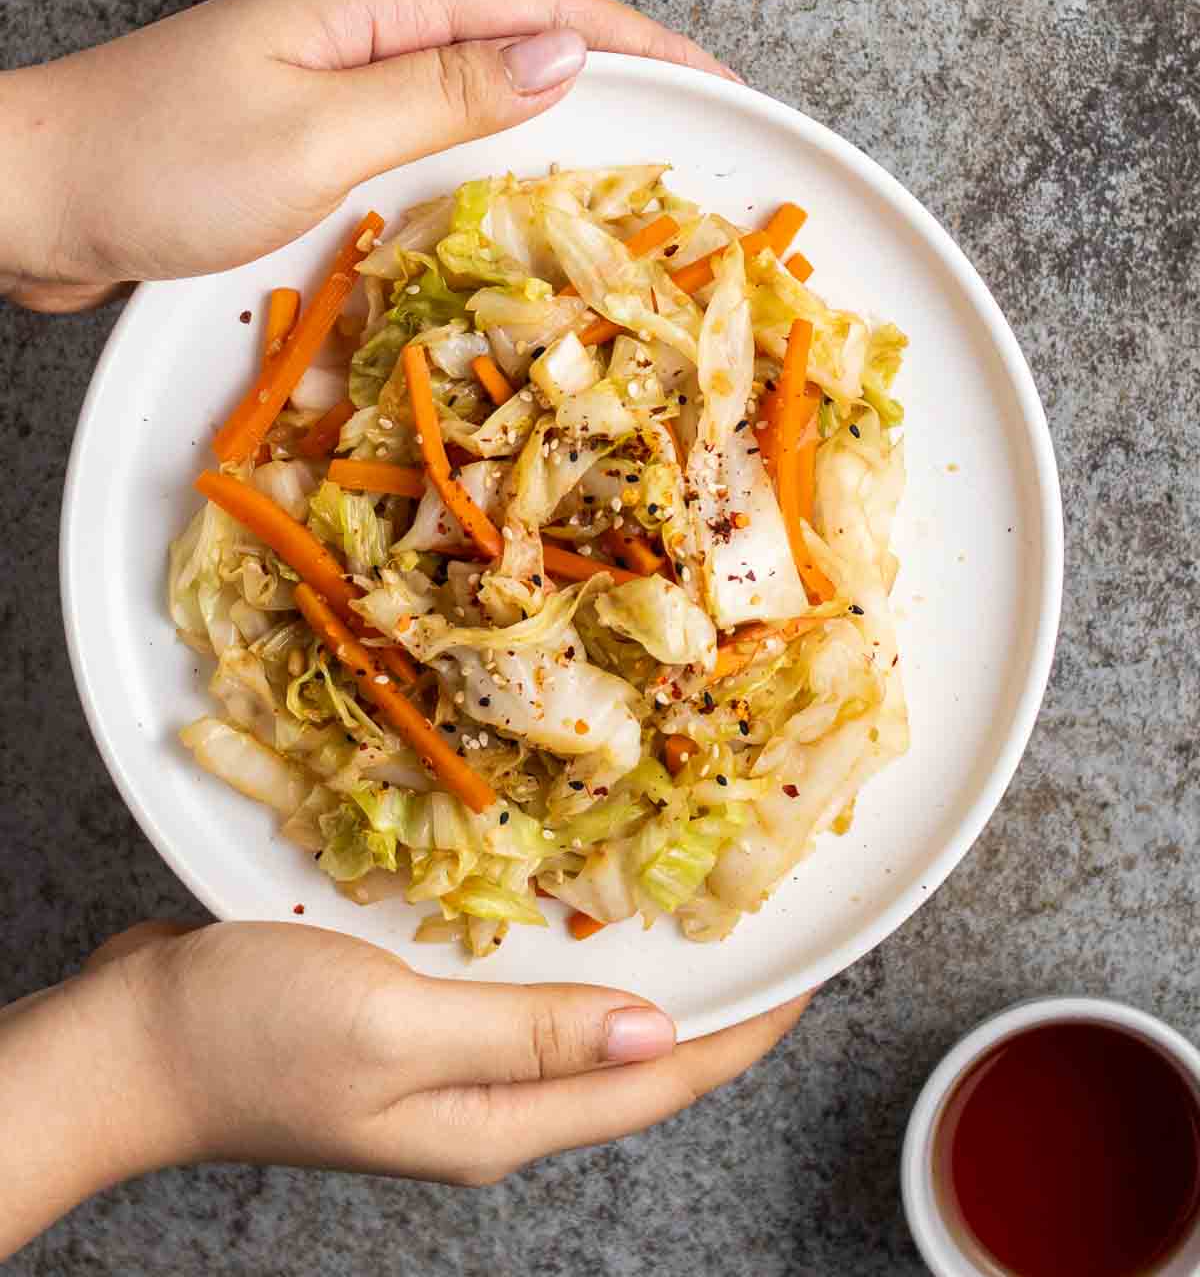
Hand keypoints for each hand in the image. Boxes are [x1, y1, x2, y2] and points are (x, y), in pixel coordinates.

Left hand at [0, 0, 737, 311]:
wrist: (27, 196)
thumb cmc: (155, 165)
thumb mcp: (316, 133)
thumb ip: (443, 92)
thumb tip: (566, 54)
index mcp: (368, 2)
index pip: (535, 3)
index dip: (635, 35)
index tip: (715, 78)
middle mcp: (358, 23)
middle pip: (515, 31)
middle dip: (612, 67)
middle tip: (693, 128)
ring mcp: (331, 73)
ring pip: (473, 80)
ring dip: (553, 112)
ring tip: (629, 158)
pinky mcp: (307, 124)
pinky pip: (424, 124)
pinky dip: (485, 149)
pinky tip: (510, 187)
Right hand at [0, 918, 809, 1253]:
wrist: (130, 1044)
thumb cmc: (249, 1038)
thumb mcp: (395, 1031)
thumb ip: (528, 1034)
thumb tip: (658, 1035)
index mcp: (497, 1120)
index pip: (656, 1082)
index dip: (743, 1030)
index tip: (810, 969)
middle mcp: (487, 1102)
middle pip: (632, 1059)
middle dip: (709, 999)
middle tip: (763, 915)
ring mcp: (447, 1065)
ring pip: (578, 1018)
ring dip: (640, 966)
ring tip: (693, 898)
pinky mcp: (409, 1022)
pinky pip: (516, 987)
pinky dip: (562, 946)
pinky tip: (569, 895)